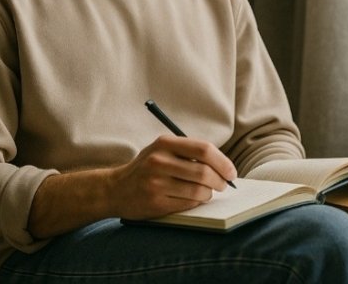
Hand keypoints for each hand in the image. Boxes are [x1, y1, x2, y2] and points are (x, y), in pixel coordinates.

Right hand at [109, 134, 237, 220]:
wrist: (115, 189)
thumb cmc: (147, 167)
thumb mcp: (163, 149)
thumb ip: (189, 152)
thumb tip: (223, 165)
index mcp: (165, 143)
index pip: (204, 150)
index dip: (223, 162)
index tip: (231, 172)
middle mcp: (159, 161)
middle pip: (204, 172)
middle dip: (221, 181)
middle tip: (224, 185)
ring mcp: (156, 183)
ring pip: (199, 191)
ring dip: (209, 193)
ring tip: (207, 192)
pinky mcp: (155, 203)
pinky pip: (188, 204)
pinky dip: (197, 202)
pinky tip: (192, 198)